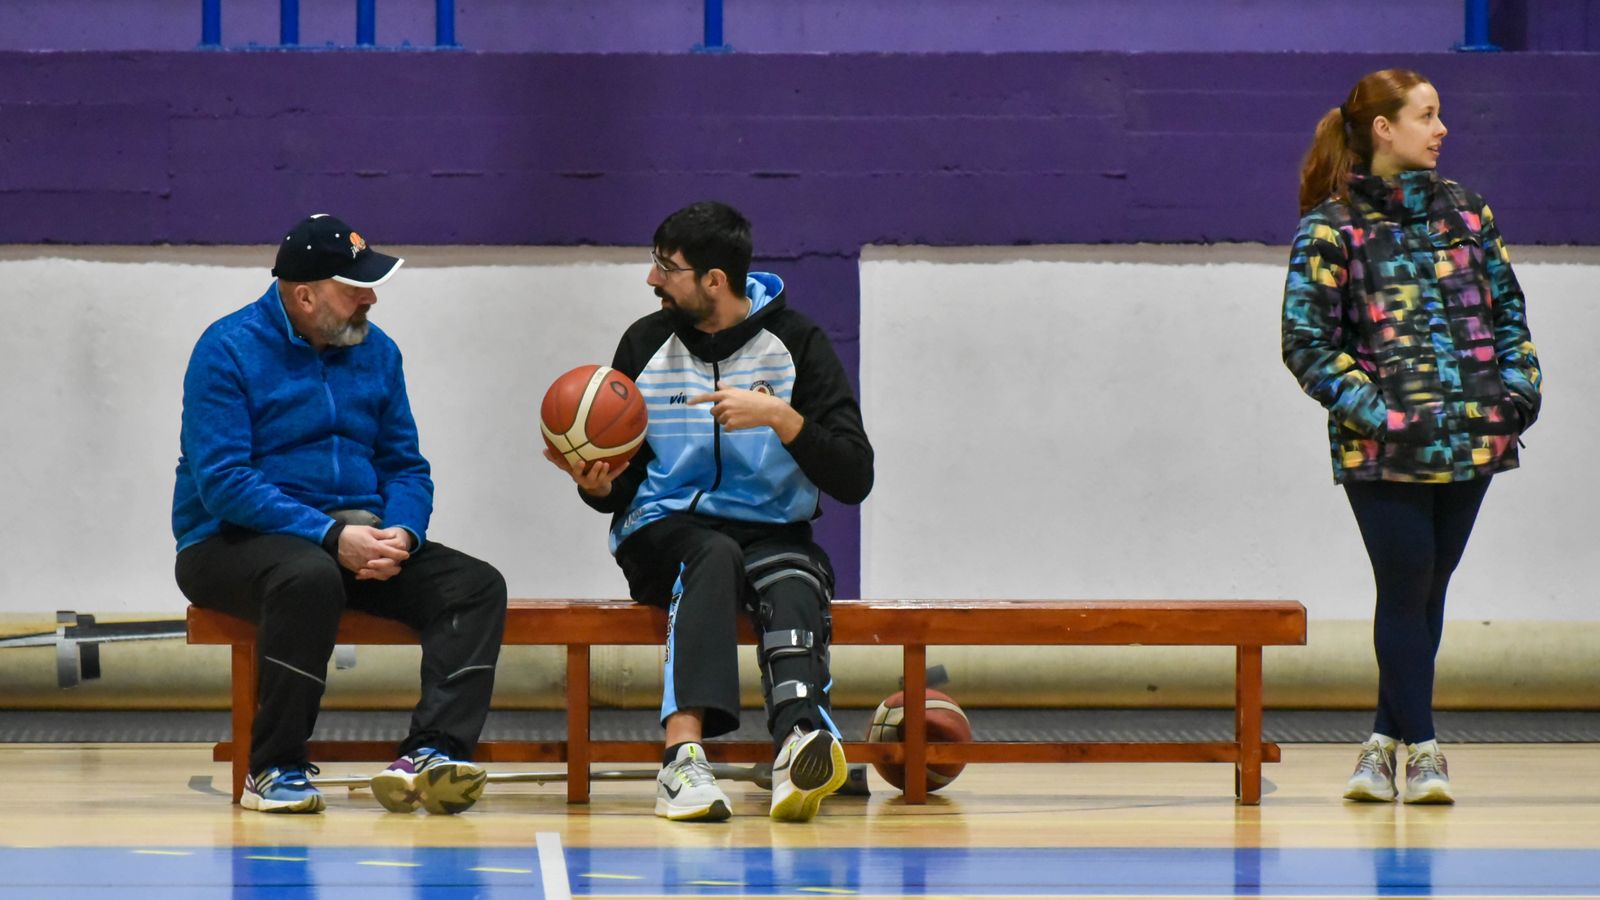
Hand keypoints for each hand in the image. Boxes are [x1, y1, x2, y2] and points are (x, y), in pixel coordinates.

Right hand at [338, 524, 409, 580]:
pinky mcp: (357, 569)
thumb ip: (382, 535)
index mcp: (375, 547)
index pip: (393, 553)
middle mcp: (371, 558)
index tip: (406, 554)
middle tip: (400, 565)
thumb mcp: (369, 530)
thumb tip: (393, 536)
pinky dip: (376, 575)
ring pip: (380, 574)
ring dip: (388, 573)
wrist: (335, 541)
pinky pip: (370, 575)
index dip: (402, 554)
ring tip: (392, 571)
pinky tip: (380, 573)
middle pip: (389, 566)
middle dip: (397, 566)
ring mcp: (364, 565)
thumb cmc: (353, 533)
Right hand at [543, 446, 628, 496]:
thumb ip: (557, 460)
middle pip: (592, 477)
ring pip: (603, 477)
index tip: (580, 461)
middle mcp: (589, 480)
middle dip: (595, 471)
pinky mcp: (608, 480)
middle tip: (599, 462)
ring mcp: (599, 481)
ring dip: (606, 471)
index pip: (577, 473)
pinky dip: (621, 469)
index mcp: (579, 476)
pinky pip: (616, 475)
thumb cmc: (579, 472)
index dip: (578, 468)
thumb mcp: (567, 467)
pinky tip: (628, 462)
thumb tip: (543, 450)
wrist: (593, 487)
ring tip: (608, 463)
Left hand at [688, 381, 803, 441]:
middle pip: (714, 412)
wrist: (767, 410)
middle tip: (732, 412)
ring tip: (739, 417)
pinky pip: (726, 428)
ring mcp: (728, 414)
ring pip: (720, 421)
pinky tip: (740, 423)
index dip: (697, 400)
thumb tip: (719, 383)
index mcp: (727, 394)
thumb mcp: (740, 392)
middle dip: (720, 413)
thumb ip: (727, 389)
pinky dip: (732, 427)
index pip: (708, 396)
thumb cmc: (755, 399)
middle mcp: (725, 403)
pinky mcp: (732, 423)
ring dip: (727, 421)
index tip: (689, 403)